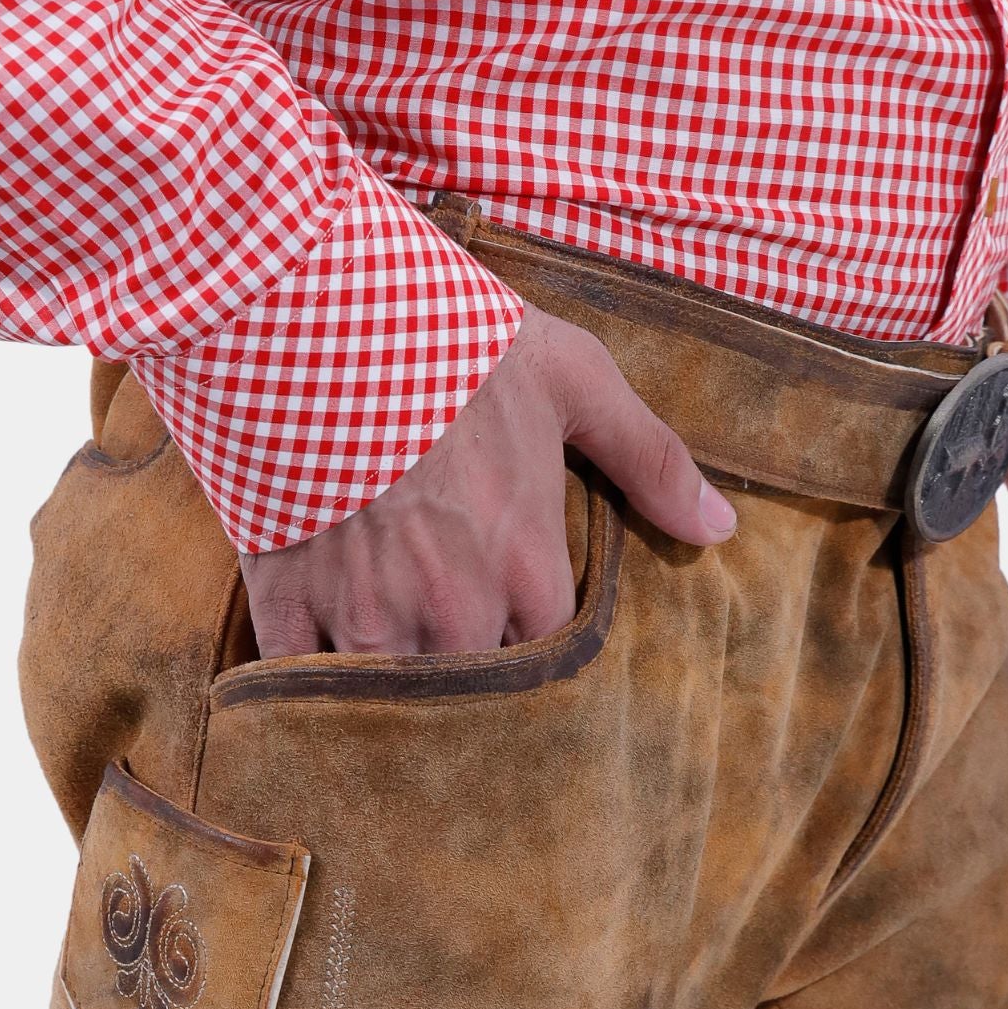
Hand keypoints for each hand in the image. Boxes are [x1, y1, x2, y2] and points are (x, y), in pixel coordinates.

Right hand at [241, 309, 736, 655]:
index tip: (521, 630)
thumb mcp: (571, 376)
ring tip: (388, 670)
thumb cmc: (449, 338)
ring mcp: (364, 613)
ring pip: (388, 700)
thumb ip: (650, 457)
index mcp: (527, 567)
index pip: (553, 656)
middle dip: (468, 680)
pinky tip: (311, 669)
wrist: (313, 307)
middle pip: (473, 692)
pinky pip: (295, 679)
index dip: (537, 647)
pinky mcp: (286, 601)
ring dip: (391, 692)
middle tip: (452, 653)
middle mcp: (453, 610)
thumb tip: (722, 526)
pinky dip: (303, 681)